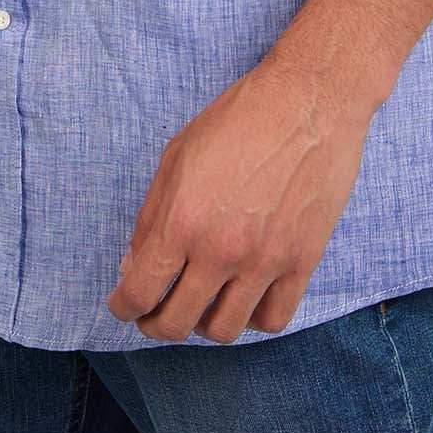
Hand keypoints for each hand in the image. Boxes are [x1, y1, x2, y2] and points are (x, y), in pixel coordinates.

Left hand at [105, 51, 375, 344]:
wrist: (309, 100)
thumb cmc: (240, 118)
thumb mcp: (178, 154)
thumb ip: (151, 216)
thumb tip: (134, 266)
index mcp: (183, 219)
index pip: (139, 293)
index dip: (123, 307)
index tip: (124, 304)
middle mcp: (221, 249)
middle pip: (175, 324)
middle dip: (154, 323)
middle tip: (154, 311)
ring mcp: (265, 261)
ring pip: (224, 332)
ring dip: (203, 324)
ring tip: (201, 302)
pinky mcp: (302, 262)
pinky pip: (272, 320)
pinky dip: (251, 318)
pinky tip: (243, 296)